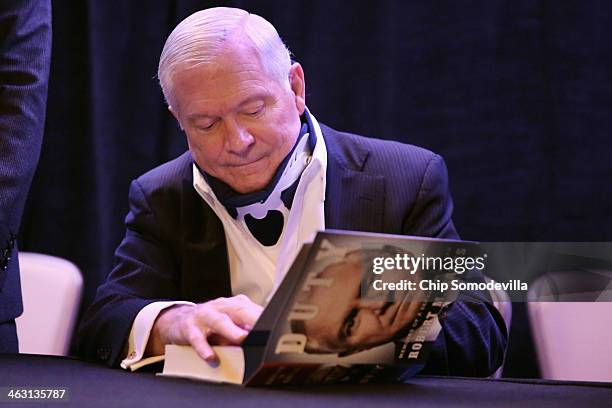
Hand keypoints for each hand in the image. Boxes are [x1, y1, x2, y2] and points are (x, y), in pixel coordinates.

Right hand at [146, 294, 262, 360]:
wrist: (178, 320)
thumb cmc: (211, 324)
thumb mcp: (230, 324)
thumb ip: (246, 331)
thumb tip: (267, 343)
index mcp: (236, 305)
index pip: (255, 310)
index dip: (268, 319)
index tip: (279, 328)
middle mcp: (222, 306)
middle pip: (240, 310)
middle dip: (253, 320)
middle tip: (265, 331)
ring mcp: (205, 315)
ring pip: (220, 321)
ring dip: (232, 330)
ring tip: (242, 339)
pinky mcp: (190, 328)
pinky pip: (197, 338)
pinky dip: (204, 348)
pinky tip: (211, 357)